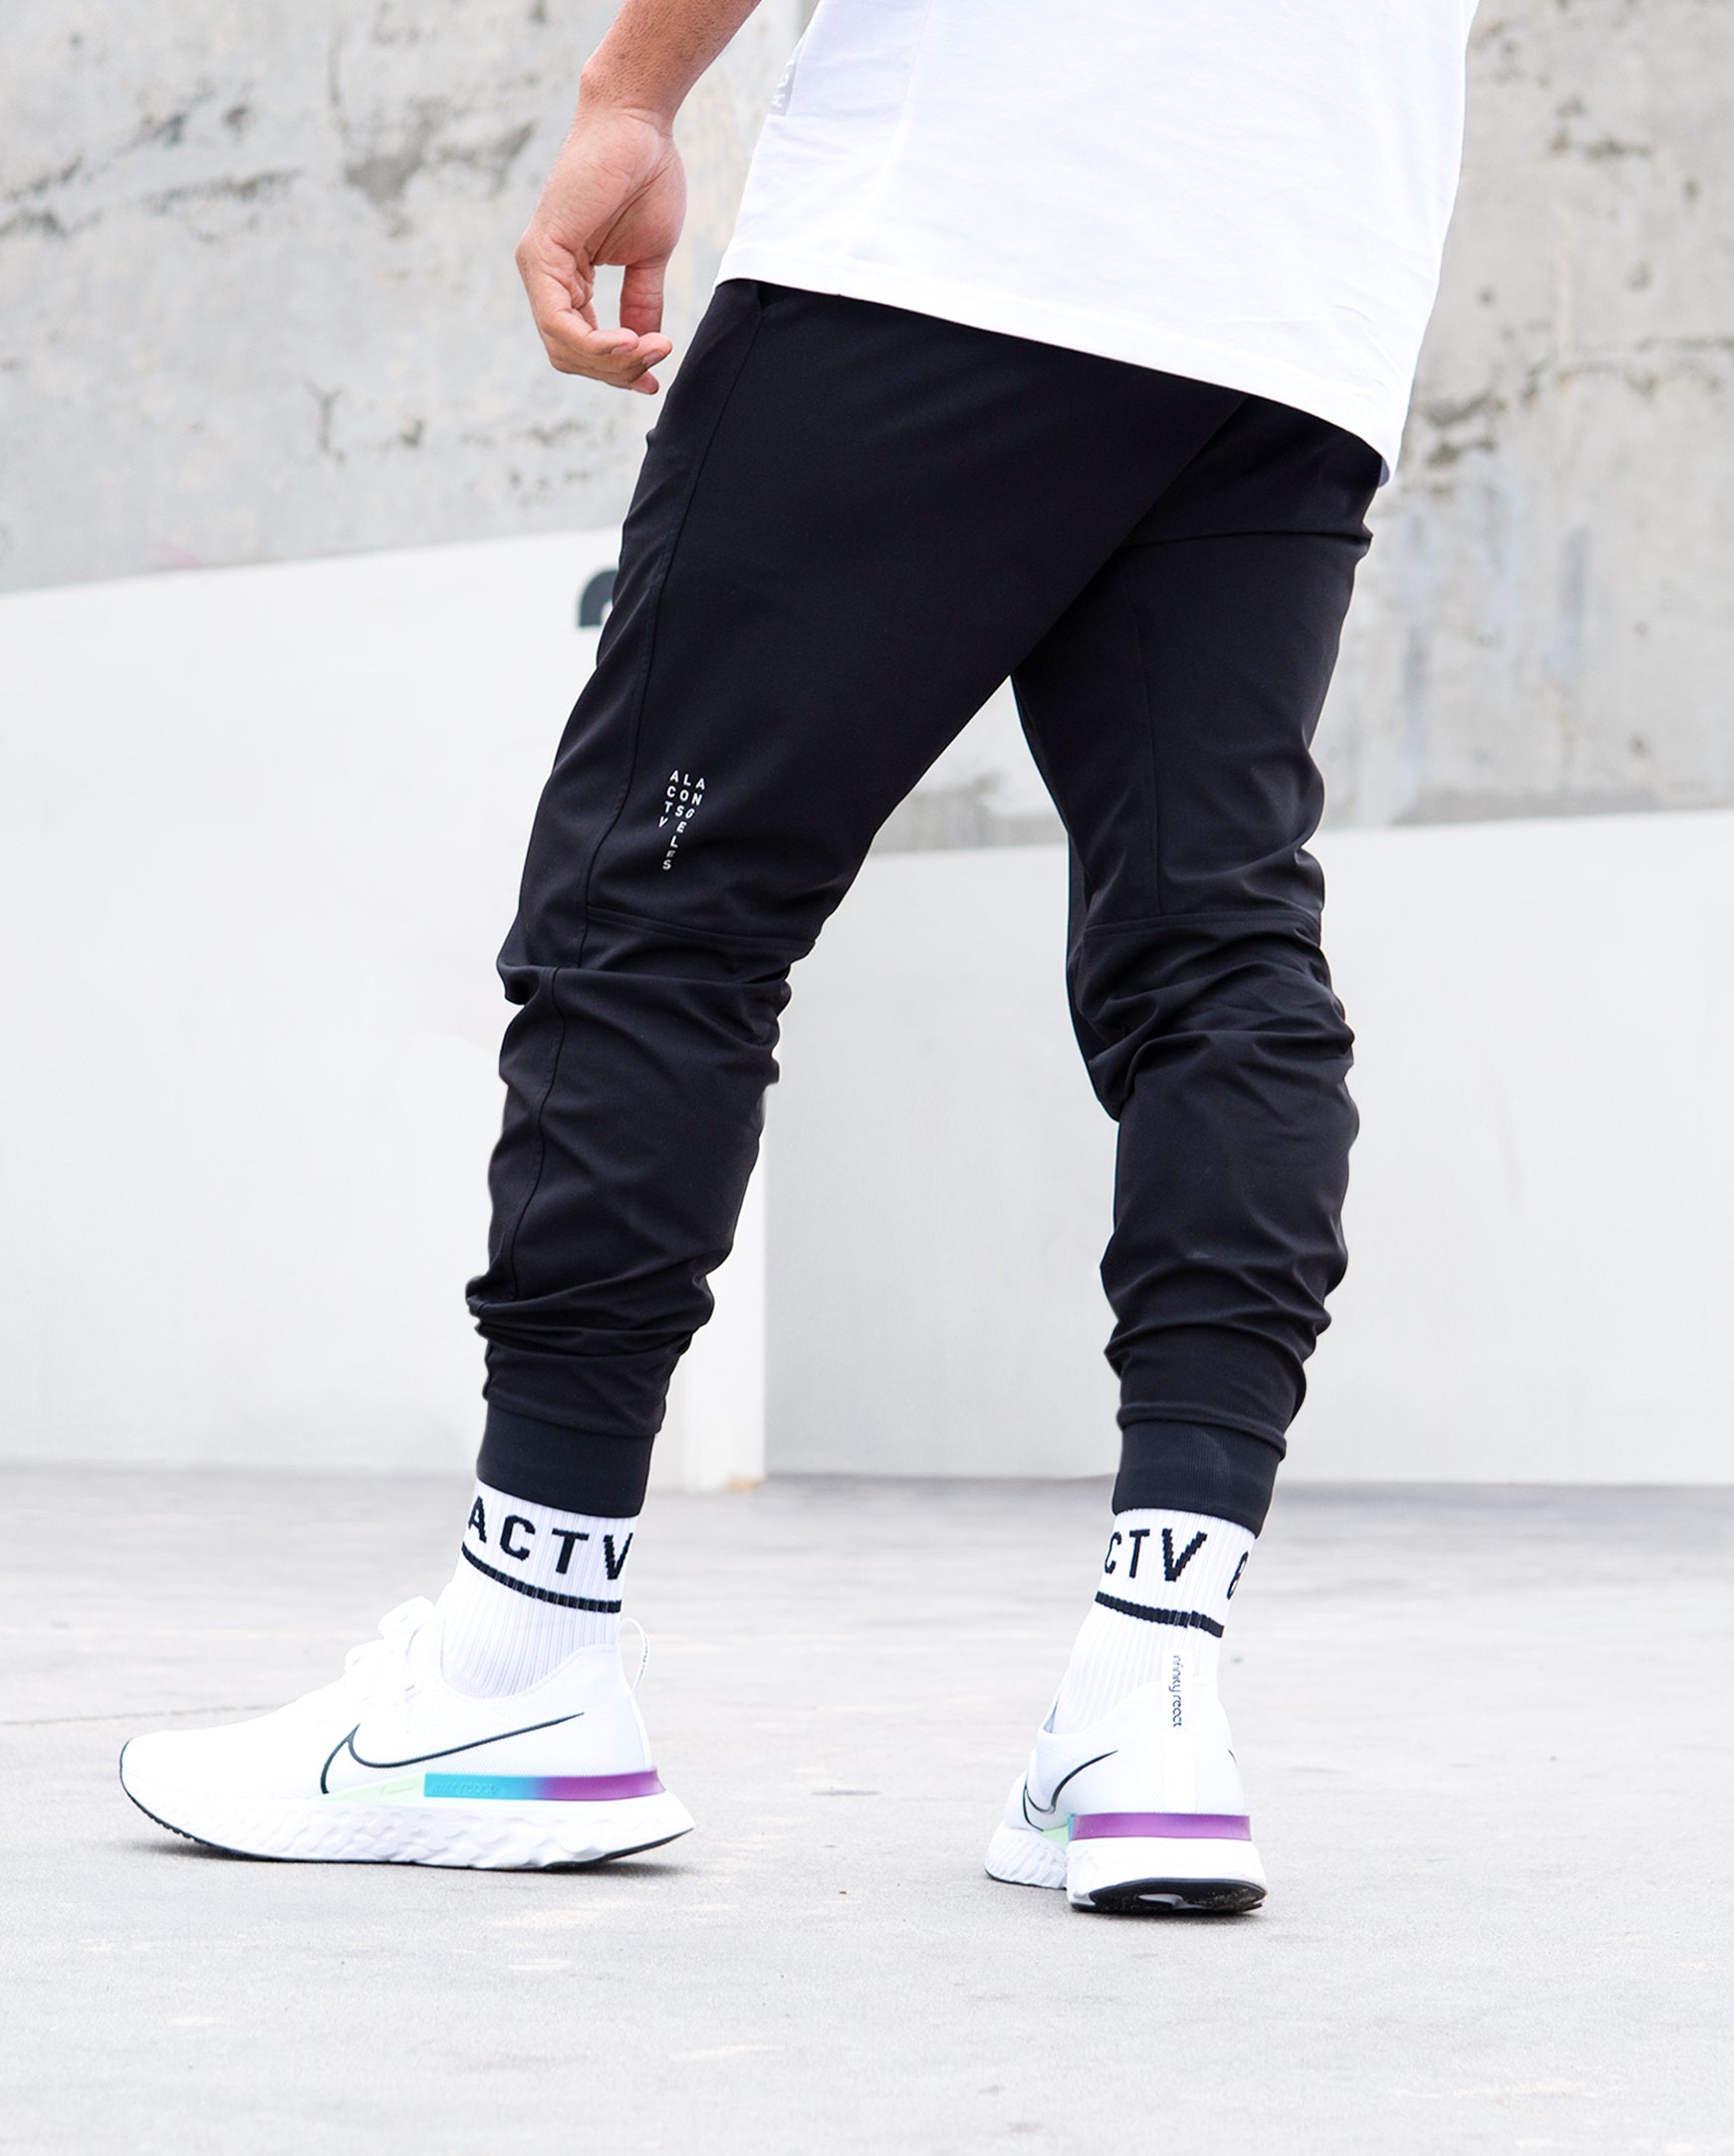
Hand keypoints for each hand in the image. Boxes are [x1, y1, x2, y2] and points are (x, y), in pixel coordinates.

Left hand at [515, 99, 685, 394]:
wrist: (639, 124)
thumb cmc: (645, 177)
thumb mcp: (647, 258)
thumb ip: (641, 304)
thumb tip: (644, 350)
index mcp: (565, 278)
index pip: (580, 346)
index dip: (617, 371)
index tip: (654, 380)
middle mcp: (544, 276)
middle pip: (570, 356)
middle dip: (617, 371)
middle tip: (657, 360)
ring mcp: (537, 265)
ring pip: (564, 347)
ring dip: (612, 361)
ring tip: (651, 350)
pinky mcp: (541, 252)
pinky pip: (559, 322)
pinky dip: (596, 343)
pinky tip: (631, 343)